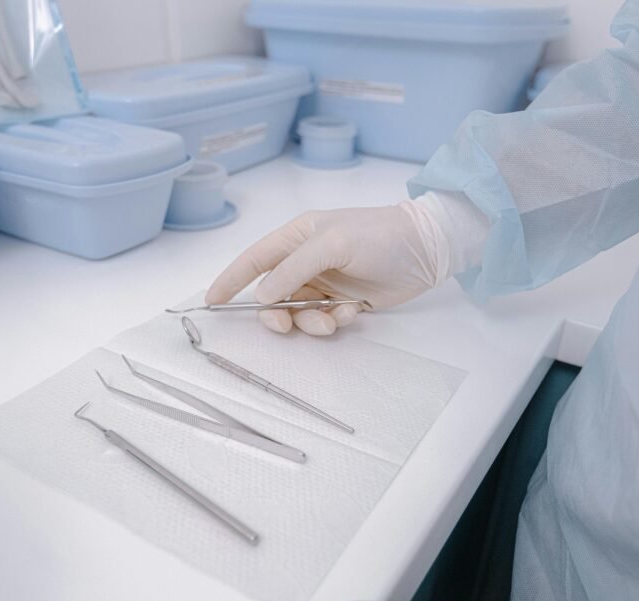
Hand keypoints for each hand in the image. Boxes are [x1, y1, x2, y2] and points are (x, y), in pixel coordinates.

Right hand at [205, 202, 448, 335]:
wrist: (427, 249)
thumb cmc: (378, 236)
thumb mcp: (331, 244)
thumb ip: (292, 269)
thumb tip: (262, 296)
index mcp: (298, 237)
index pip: (255, 259)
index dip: (231, 280)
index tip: (212, 301)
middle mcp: (307, 260)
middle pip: (273, 294)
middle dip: (277, 314)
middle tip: (285, 327)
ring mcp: (325, 282)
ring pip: (298, 312)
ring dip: (310, 322)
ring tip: (332, 320)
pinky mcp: (345, 301)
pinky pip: (324, 319)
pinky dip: (334, 321)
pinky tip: (352, 312)